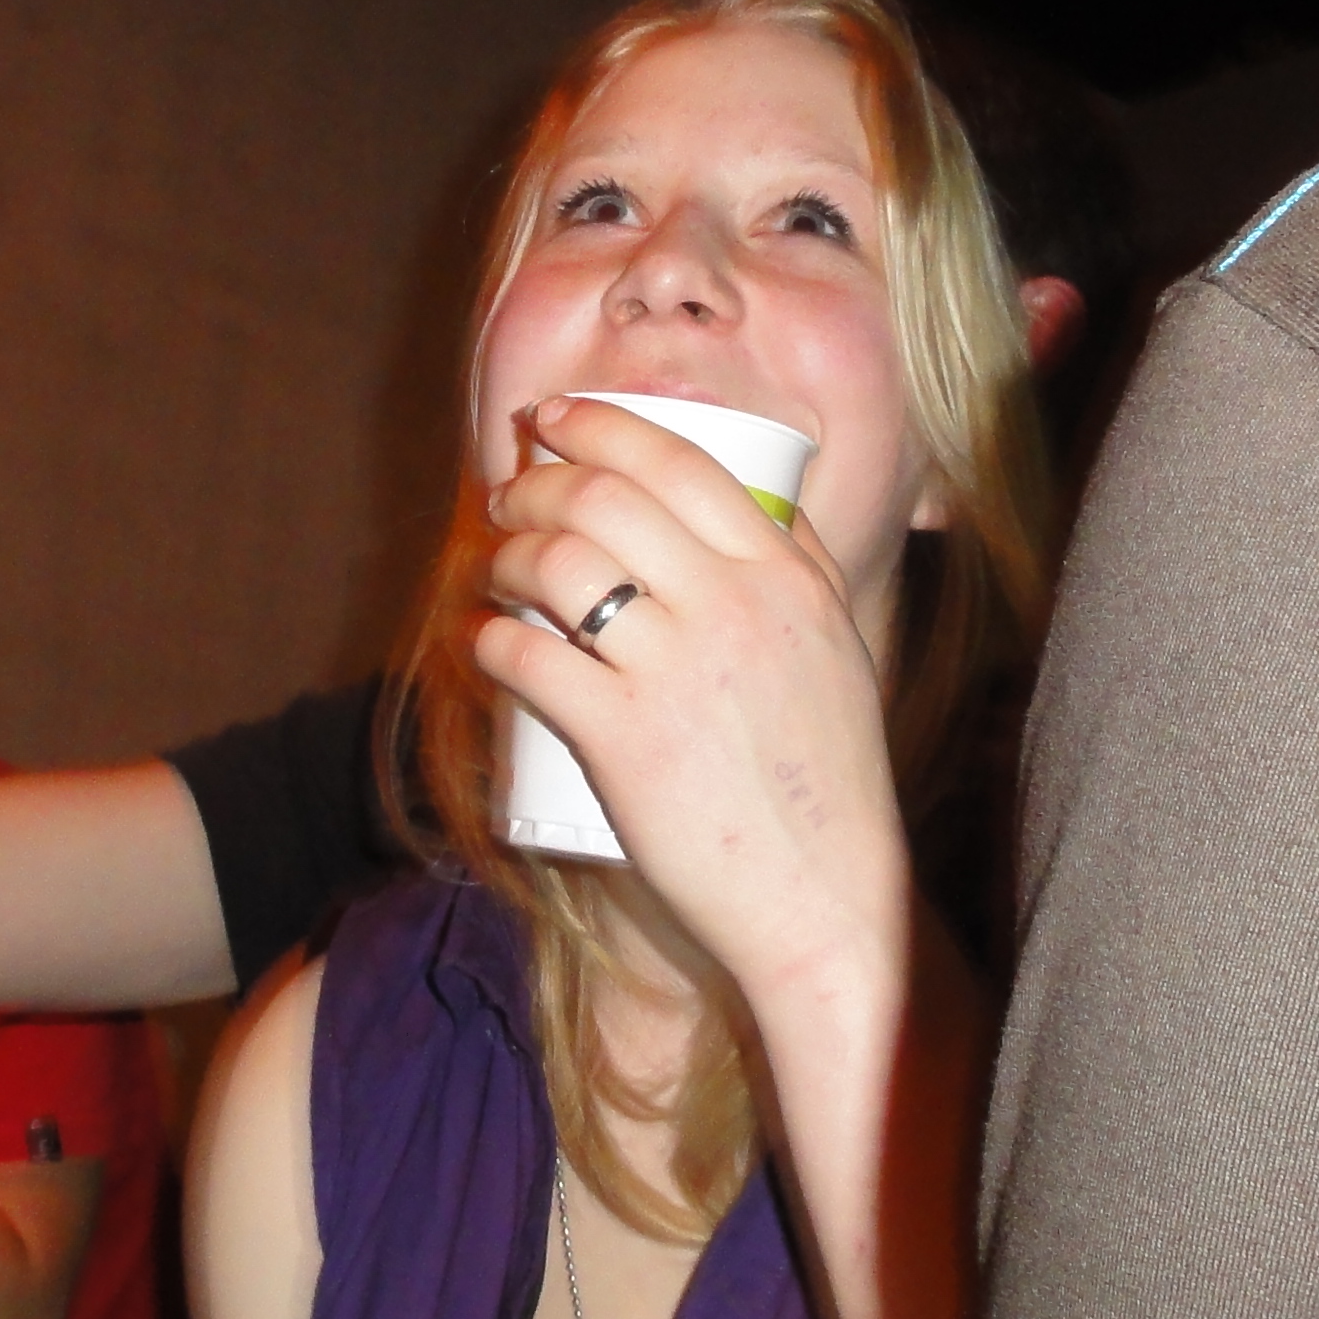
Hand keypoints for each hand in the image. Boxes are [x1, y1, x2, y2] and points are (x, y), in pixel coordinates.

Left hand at [476, 395, 914, 1003]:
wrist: (826, 897)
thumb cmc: (830, 782)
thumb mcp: (839, 652)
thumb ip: (805, 572)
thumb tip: (763, 502)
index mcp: (786, 579)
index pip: (679, 463)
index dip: (600, 425)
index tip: (554, 420)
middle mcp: (734, 607)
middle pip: (604, 498)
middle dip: (536, 481)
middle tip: (508, 495)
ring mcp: (677, 671)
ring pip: (558, 565)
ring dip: (505, 553)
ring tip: (493, 567)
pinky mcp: (625, 739)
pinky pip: (529, 658)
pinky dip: (488, 638)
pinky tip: (479, 638)